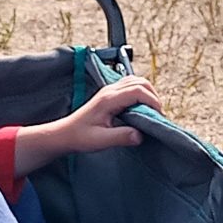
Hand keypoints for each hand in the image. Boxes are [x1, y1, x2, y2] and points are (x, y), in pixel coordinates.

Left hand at [14, 76, 162, 174]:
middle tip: (157, 115)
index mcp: (108, 99)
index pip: (138, 91)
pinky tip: (142, 108)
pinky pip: (131, 86)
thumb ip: (121, 137)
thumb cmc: (80, 137)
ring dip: (148, 93)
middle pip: (141, 82)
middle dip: (153, 97)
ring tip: (152, 112)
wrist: (65, 134)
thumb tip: (140, 135)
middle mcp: (110, 91)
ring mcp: (110, 91)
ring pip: (137, 81)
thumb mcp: (100, 141)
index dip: (152, 102)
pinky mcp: (110, 95)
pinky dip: (141, 93)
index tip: (158, 117)